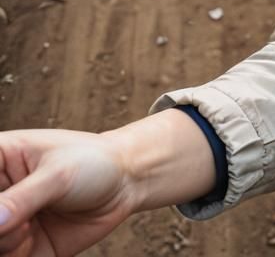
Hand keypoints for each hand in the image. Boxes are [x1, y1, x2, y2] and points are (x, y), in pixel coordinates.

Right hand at [0, 128, 134, 256]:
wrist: (128, 182)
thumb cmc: (94, 162)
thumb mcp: (59, 174)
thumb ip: (23, 199)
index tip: (3, 213)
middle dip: (0, 228)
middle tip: (20, 224)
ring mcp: (7, 222)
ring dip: (7, 244)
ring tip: (29, 230)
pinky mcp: (22, 248)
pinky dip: (17, 256)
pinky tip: (34, 240)